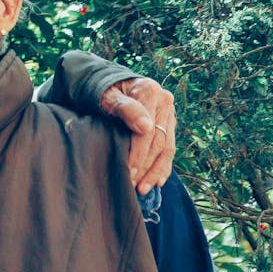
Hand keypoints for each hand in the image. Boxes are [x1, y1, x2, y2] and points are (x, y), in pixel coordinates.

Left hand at [100, 76, 175, 193]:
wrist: (109, 82)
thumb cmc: (103, 90)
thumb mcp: (107, 96)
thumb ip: (125, 108)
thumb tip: (145, 127)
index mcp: (150, 91)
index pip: (147, 130)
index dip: (138, 154)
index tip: (127, 171)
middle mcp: (164, 101)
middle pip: (158, 141)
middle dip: (145, 167)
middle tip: (132, 185)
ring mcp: (168, 113)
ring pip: (166, 147)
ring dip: (155, 171)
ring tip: (143, 189)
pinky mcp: (168, 123)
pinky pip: (169, 147)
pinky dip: (163, 166)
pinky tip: (157, 182)